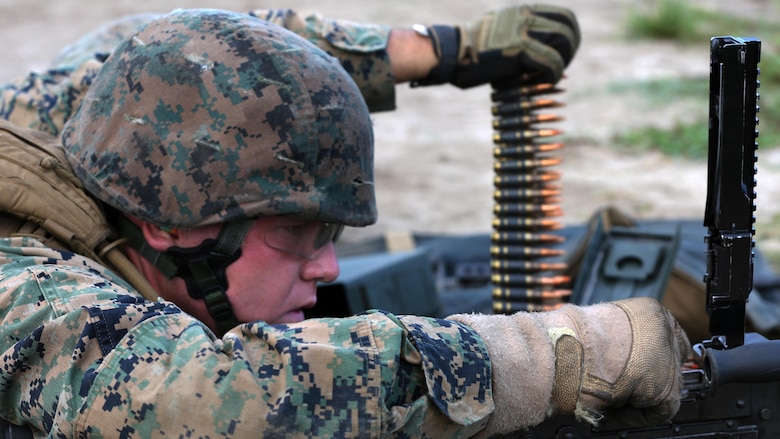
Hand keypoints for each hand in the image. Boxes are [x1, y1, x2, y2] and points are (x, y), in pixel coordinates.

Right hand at [415, 4, 580, 87]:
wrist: (453, 53)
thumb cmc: (472, 48)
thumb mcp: (498, 29)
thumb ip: (518, 31)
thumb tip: (535, 46)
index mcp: (523, 11)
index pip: (564, 17)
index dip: (570, 35)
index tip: (563, 51)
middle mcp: (525, 17)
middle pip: (567, 29)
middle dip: (570, 49)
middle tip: (562, 64)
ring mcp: (523, 33)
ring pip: (562, 44)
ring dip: (563, 62)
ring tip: (554, 73)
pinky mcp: (519, 51)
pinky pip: (549, 62)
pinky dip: (553, 73)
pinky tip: (547, 80)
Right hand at [448, 297, 692, 434]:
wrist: (566, 350)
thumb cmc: (568, 338)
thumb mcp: (597, 328)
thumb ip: (616, 337)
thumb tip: (615, 356)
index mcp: (648, 310)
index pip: (667, 335)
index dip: (655, 355)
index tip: (646, 369)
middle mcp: (663, 328)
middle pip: (669, 361)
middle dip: (649, 377)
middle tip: (624, 387)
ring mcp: (667, 356)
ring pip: (663, 387)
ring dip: (639, 396)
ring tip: (610, 395)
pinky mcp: (666, 386)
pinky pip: (658, 410)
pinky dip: (636, 414)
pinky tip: (614, 406)